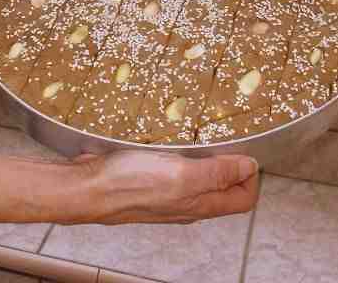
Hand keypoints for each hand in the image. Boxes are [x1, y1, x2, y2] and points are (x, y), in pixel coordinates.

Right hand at [64, 151, 259, 224]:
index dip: (250, 177)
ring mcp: (167, 193)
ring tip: (201, 134)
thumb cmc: (129, 184)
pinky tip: (172, 139)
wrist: (87, 188)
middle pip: (223, 188)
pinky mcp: (149, 180)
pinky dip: (180, 154)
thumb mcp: (183, 175)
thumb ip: (218, 173)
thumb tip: (249, 167)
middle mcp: (187, 202)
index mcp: (201, 204)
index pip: (243, 199)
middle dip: (231, 163)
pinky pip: (174, 169)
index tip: (244, 151)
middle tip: (226, 137)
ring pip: (198, 177)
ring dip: (205, 156)